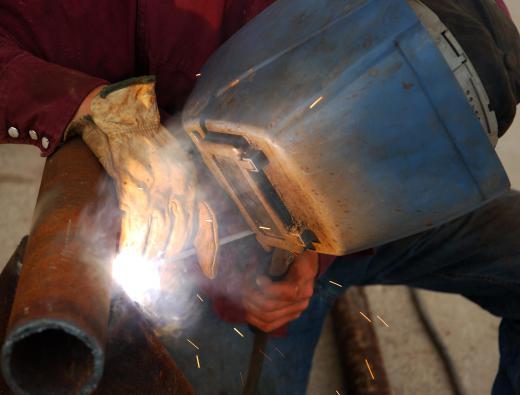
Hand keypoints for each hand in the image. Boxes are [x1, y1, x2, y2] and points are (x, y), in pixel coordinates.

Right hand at [67, 77, 218, 277]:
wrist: (128, 119)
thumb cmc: (152, 143)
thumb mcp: (178, 167)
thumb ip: (185, 195)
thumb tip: (184, 225)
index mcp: (193, 183)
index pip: (206, 223)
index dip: (209, 250)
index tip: (209, 271)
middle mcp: (180, 188)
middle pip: (179, 235)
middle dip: (167, 255)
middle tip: (157, 266)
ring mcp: (157, 189)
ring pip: (158, 234)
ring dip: (148, 253)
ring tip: (140, 265)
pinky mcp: (133, 188)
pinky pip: (135, 224)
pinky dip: (130, 242)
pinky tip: (126, 253)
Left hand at [242, 250, 318, 331]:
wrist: (308, 264)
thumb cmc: (297, 253)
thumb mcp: (292, 248)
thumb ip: (277, 255)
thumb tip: (253, 260)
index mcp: (304, 282)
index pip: (286, 293)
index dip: (267, 288)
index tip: (257, 278)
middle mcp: (302, 300)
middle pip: (270, 306)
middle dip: (251, 296)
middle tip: (242, 285)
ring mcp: (296, 310)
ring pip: (267, 318)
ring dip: (250, 307)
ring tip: (243, 295)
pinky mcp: (289, 316)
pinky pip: (269, 325)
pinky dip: (255, 320)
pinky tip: (247, 310)